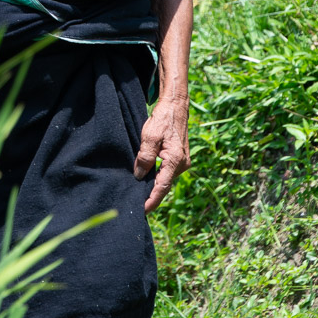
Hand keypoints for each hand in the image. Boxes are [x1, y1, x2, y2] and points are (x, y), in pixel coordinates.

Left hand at [134, 97, 189, 212]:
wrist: (176, 106)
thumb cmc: (162, 119)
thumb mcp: (150, 136)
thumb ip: (145, 157)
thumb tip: (138, 175)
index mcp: (175, 160)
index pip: (162, 187)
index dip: (151, 201)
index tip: (142, 211)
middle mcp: (181, 164)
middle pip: (164, 186)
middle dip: (151, 197)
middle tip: (135, 206)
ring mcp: (182, 162)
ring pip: (165, 179)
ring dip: (153, 187)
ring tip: (138, 196)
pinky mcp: (179, 159)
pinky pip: (166, 173)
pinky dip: (156, 178)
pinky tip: (146, 182)